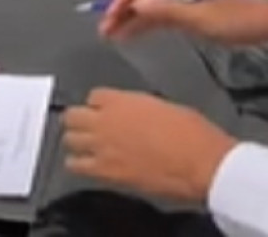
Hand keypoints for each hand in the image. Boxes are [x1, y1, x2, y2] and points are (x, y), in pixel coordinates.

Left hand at [63, 88, 236, 201]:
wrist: (198, 162)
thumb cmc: (191, 133)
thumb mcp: (165, 106)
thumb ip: (140, 109)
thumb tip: (136, 116)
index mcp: (123, 100)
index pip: (93, 96)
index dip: (98, 104)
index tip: (102, 109)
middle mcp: (106, 120)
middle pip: (72, 115)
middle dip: (78, 120)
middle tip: (84, 127)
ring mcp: (102, 146)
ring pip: (69, 139)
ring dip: (76, 142)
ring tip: (83, 147)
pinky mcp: (104, 172)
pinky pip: (75, 165)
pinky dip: (77, 164)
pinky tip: (86, 166)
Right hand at [98, 0, 267, 44]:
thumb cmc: (237, 20)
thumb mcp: (201, 19)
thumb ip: (167, 11)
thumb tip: (135, 5)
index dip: (120, 0)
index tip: (108, 20)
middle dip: (121, 11)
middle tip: (104, 33)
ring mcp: (185, 2)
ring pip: (150, 8)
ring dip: (131, 20)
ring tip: (113, 37)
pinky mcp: (192, 15)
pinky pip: (161, 17)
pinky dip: (146, 25)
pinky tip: (136, 36)